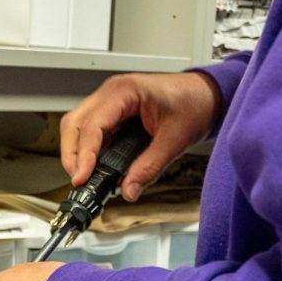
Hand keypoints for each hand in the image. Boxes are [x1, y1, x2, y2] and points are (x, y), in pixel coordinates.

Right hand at [60, 71, 221, 199]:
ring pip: (79, 126)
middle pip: (75, 123)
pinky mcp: (115, 112)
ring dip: (78, 152)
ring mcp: (111, 101)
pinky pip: (93, 129)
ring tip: (86, 177)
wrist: (208, 95)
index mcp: (125, 91)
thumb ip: (149, 167)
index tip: (82, 177)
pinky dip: (90, 149)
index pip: (92, 124)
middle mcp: (112, 93)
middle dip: (72, 154)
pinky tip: (97, 166)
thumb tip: (128, 189)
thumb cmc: (195, 103)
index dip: (84, 154)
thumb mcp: (174, 140)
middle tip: (80, 181)